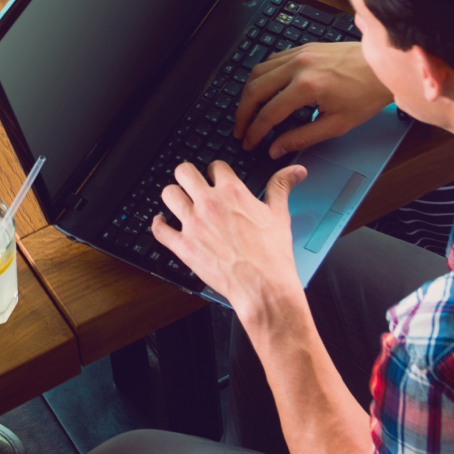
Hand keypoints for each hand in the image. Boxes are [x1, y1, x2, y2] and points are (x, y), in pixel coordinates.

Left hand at [153, 160, 304, 316]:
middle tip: (191, 183)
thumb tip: (295, 171)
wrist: (264, 288)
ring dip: (173, 196)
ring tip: (178, 201)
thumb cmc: (273, 255)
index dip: (216, 171)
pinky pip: (159, 229)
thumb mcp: (279, 215)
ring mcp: (193, 225)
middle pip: (184, 172)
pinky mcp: (184, 247)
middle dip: (187, 175)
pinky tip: (162, 222)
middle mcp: (209, 204)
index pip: (215, 166)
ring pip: (168, 194)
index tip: (216, 178)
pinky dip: (158, 224)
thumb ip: (281, 187)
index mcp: (232, 192)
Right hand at [233, 41, 390, 156]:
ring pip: (258, 71)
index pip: (268, 113)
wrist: (383, 68)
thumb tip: (276, 148)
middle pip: (255, 89)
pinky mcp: (303, 48)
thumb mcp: (336, 124)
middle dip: (243, 113)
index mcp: (306, 86)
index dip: (255, 132)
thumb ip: (301, 137)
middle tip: (240, 129)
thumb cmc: (366, 95)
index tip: (248, 143)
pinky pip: (272, 60)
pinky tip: (262, 89)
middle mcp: (298, 66)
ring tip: (247, 111)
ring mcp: (299, 54)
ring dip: (248, 93)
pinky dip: (262, 76)